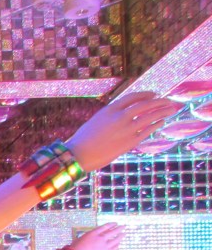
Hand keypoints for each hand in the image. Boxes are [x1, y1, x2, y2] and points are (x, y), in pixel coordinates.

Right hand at [66, 92, 181, 171]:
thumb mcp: (96, 122)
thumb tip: (126, 115)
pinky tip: (162, 121)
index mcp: (109, 109)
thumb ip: (111, 116)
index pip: (133, 97)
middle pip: (145, 104)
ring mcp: (126, 129)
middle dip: (159, 101)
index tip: (154, 94)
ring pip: (150, 116)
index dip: (146, 94)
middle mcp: (119, 116)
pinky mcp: (129, 142)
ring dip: (163, 111)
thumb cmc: (83, 141)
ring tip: (172, 109)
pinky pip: (148, 130)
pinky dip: (156, 124)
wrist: (78, 155)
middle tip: (169, 100)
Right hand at [69, 222, 124, 249]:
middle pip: (113, 232)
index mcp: (93, 233)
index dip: (111, 224)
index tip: (115, 223)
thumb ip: (90, 237)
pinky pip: (114, 248)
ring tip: (124, 234)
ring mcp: (104, 246)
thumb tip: (97, 236)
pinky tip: (118, 244)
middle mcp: (101, 238)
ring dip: (121, 236)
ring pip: (116, 240)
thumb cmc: (75, 249)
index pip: (105, 227)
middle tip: (124, 226)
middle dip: (119, 228)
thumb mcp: (81, 239)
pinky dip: (117, 245)